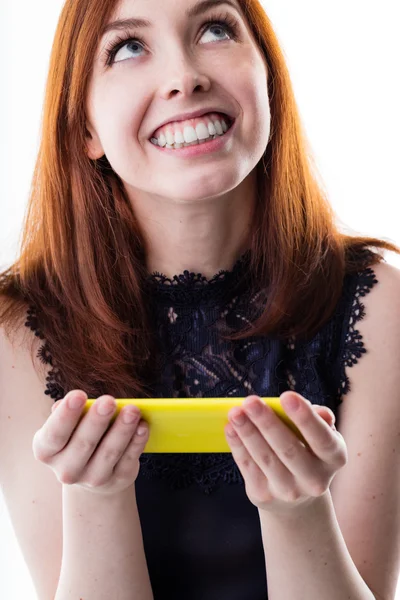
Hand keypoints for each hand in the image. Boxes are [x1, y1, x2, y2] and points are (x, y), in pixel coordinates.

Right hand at [32, 390, 148, 495]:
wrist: (91, 471)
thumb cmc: (77, 436)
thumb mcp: (69, 425)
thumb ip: (69, 413)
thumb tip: (67, 402)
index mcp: (47, 451)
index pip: (53, 434)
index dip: (65, 415)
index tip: (78, 395)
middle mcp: (66, 470)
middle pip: (83, 444)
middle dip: (97, 421)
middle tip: (109, 401)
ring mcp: (91, 479)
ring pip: (108, 453)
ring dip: (122, 430)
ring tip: (133, 410)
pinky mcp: (116, 481)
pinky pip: (128, 460)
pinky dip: (137, 442)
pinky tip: (143, 426)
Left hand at [225, 392, 347, 515]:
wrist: (297, 498)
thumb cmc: (308, 450)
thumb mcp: (320, 434)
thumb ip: (319, 420)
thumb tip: (320, 411)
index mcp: (334, 458)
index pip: (322, 438)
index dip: (305, 418)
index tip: (287, 396)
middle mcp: (315, 479)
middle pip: (289, 450)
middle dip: (267, 423)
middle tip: (251, 401)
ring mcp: (289, 491)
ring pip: (266, 459)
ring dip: (248, 433)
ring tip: (235, 413)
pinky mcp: (264, 496)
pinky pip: (248, 468)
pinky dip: (238, 446)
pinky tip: (230, 428)